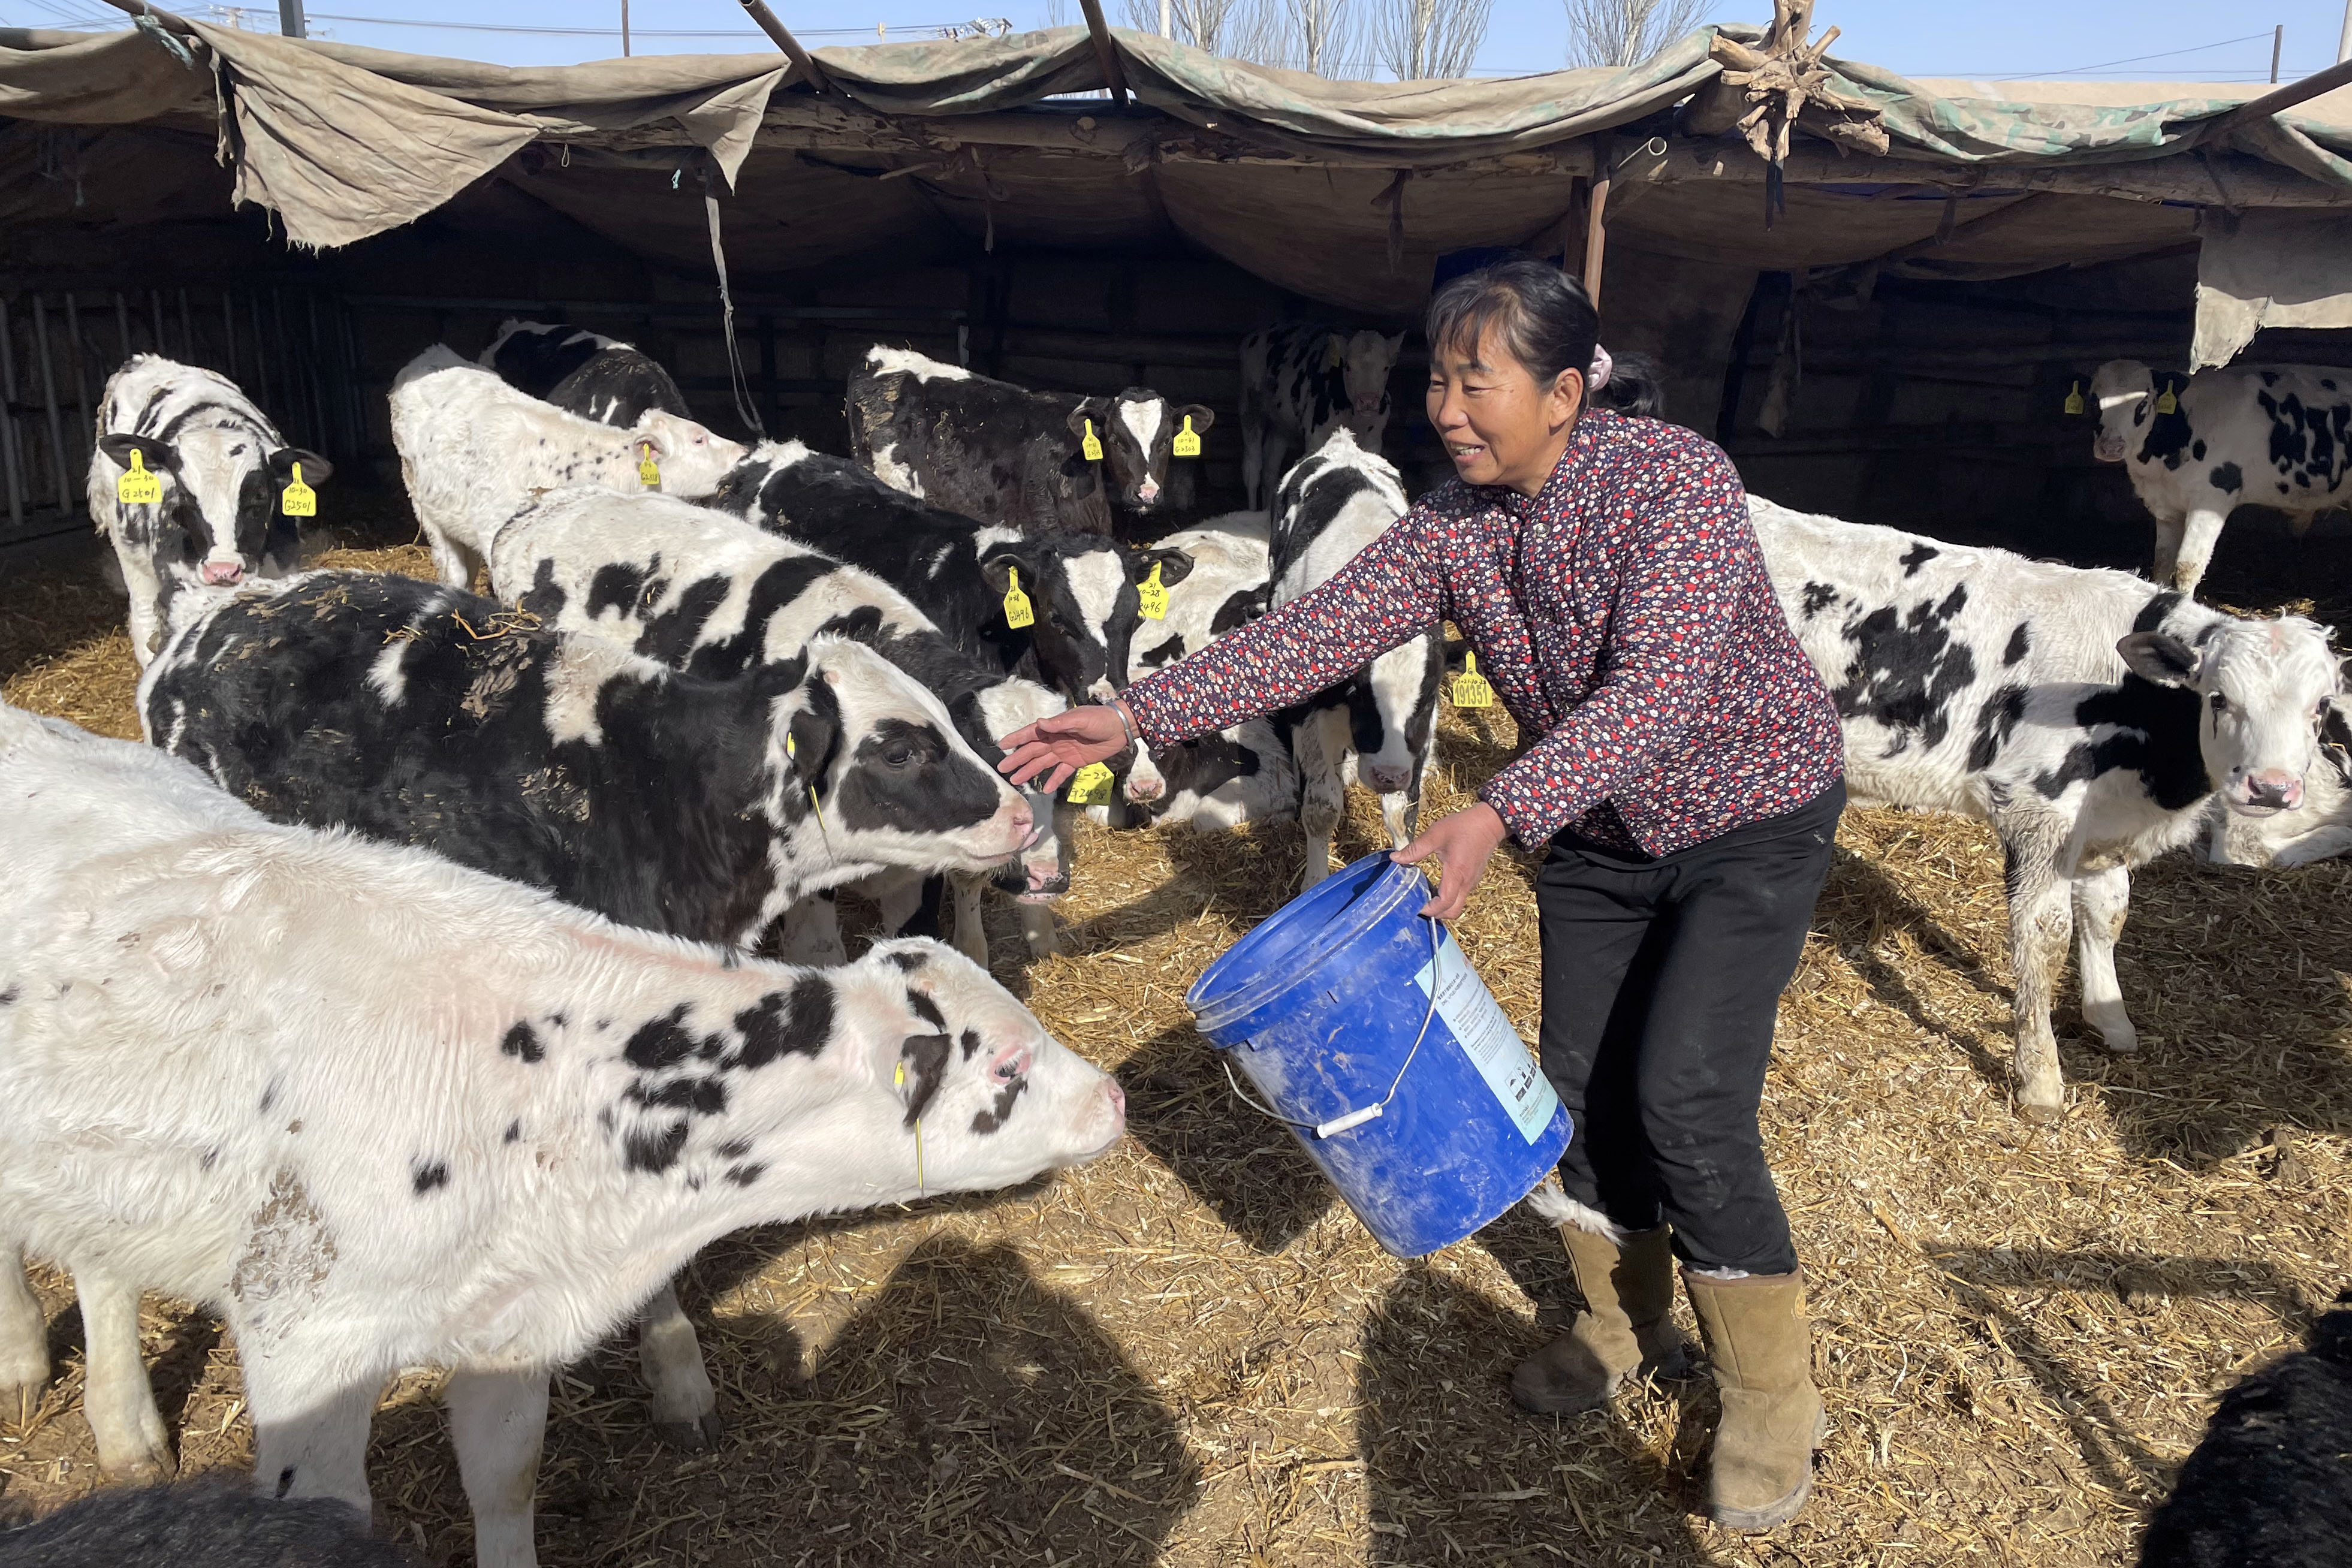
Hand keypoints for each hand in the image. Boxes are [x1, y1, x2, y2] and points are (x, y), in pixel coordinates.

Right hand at [997, 704, 1131, 791]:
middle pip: (1032, 751)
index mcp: (1054, 728)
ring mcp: (1064, 752)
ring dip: (1029, 771)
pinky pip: (1061, 773)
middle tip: (1002, 769)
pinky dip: (1053, 781)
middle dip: (1017, 759)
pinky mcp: (1075, 762)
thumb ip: (1059, 724)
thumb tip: (1039, 724)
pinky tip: (1044, 790)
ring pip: (1042, 763)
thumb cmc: (1099, 719)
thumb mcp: (1080, 719)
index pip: (1031, 733)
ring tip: (1016, 781)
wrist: (1120, 728)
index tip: (1002, 745)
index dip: (1016, 739)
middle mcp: (1055, 740)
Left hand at [1394, 803, 1509, 920]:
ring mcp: (1472, 882)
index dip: (1430, 909)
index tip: (1415, 906)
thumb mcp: (1436, 834)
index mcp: (1456, 873)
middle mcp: (1466, 883)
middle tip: (1419, 905)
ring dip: (1441, 906)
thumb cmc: (1464, 826)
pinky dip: (1448, 898)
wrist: (1490, 822)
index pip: (1445, 903)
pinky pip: (1460, 896)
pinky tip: (1435, 887)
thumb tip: (1395, 858)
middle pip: (1453, 911)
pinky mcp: (1473, 878)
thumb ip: (1415, 849)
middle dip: (1436, 914)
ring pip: (1457, 905)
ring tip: (1424, 895)